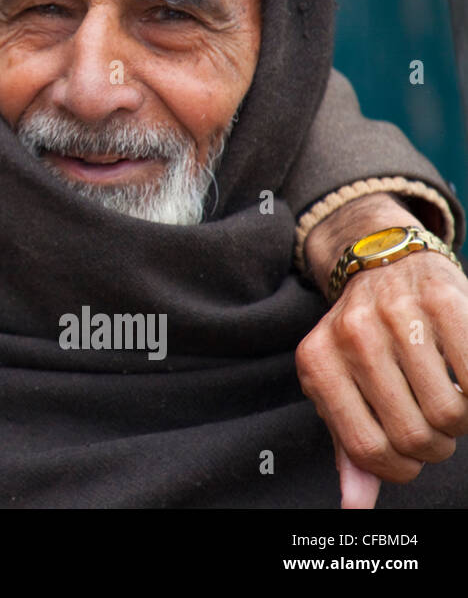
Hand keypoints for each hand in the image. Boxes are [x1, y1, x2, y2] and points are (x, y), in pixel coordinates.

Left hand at [297, 237, 467, 505]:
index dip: (399, 468)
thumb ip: (348, 446)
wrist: (384, 263)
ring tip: (450, 398)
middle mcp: (350, 336)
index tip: (408, 455)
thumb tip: (354, 506)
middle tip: (434, 424)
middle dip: (435, 445)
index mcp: (317, 362)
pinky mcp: (442, 299)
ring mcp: (395, 315)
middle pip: (414, 436)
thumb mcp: (341, 387)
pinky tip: (464, 375)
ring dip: (461, 420)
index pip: (367, 449)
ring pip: (452, 413)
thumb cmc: (364, 341)